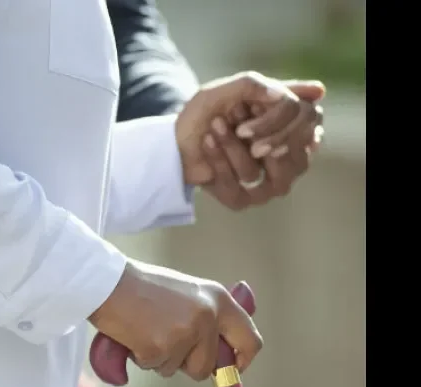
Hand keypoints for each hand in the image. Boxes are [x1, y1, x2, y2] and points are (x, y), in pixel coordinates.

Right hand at [88, 261, 262, 381]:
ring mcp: (185, 332)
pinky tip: (134, 334)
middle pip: (209, 365)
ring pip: (179, 369)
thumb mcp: (186, 293)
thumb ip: (205, 316)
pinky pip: (155, 366)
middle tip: (168, 345)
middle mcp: (207, 315)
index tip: (231, 368)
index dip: (241, 360)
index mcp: (218, 299)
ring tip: (146, 330)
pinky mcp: (162, 348)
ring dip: (162, 358)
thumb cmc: (141, 287)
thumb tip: (219, 351)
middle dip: (188, 364)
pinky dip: (142, 357)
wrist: (107, 282)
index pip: (249, 339)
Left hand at [177, 72, 324, 209]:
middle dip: (259, 132)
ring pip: (257, 171)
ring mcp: (265, 183)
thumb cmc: (204, 113)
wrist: (173, 140)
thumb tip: (314, 92)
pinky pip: (235, 186)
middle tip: (235, 117)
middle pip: (291, 155)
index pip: (307, 123)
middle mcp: (286, 158)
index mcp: (293, 128)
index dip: (278, 118)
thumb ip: (258, 85)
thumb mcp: (225, 91)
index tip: (250, 104)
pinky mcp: (241, 199)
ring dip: (232, 145)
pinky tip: (207, 141)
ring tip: (214, 126)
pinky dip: (218, 160)